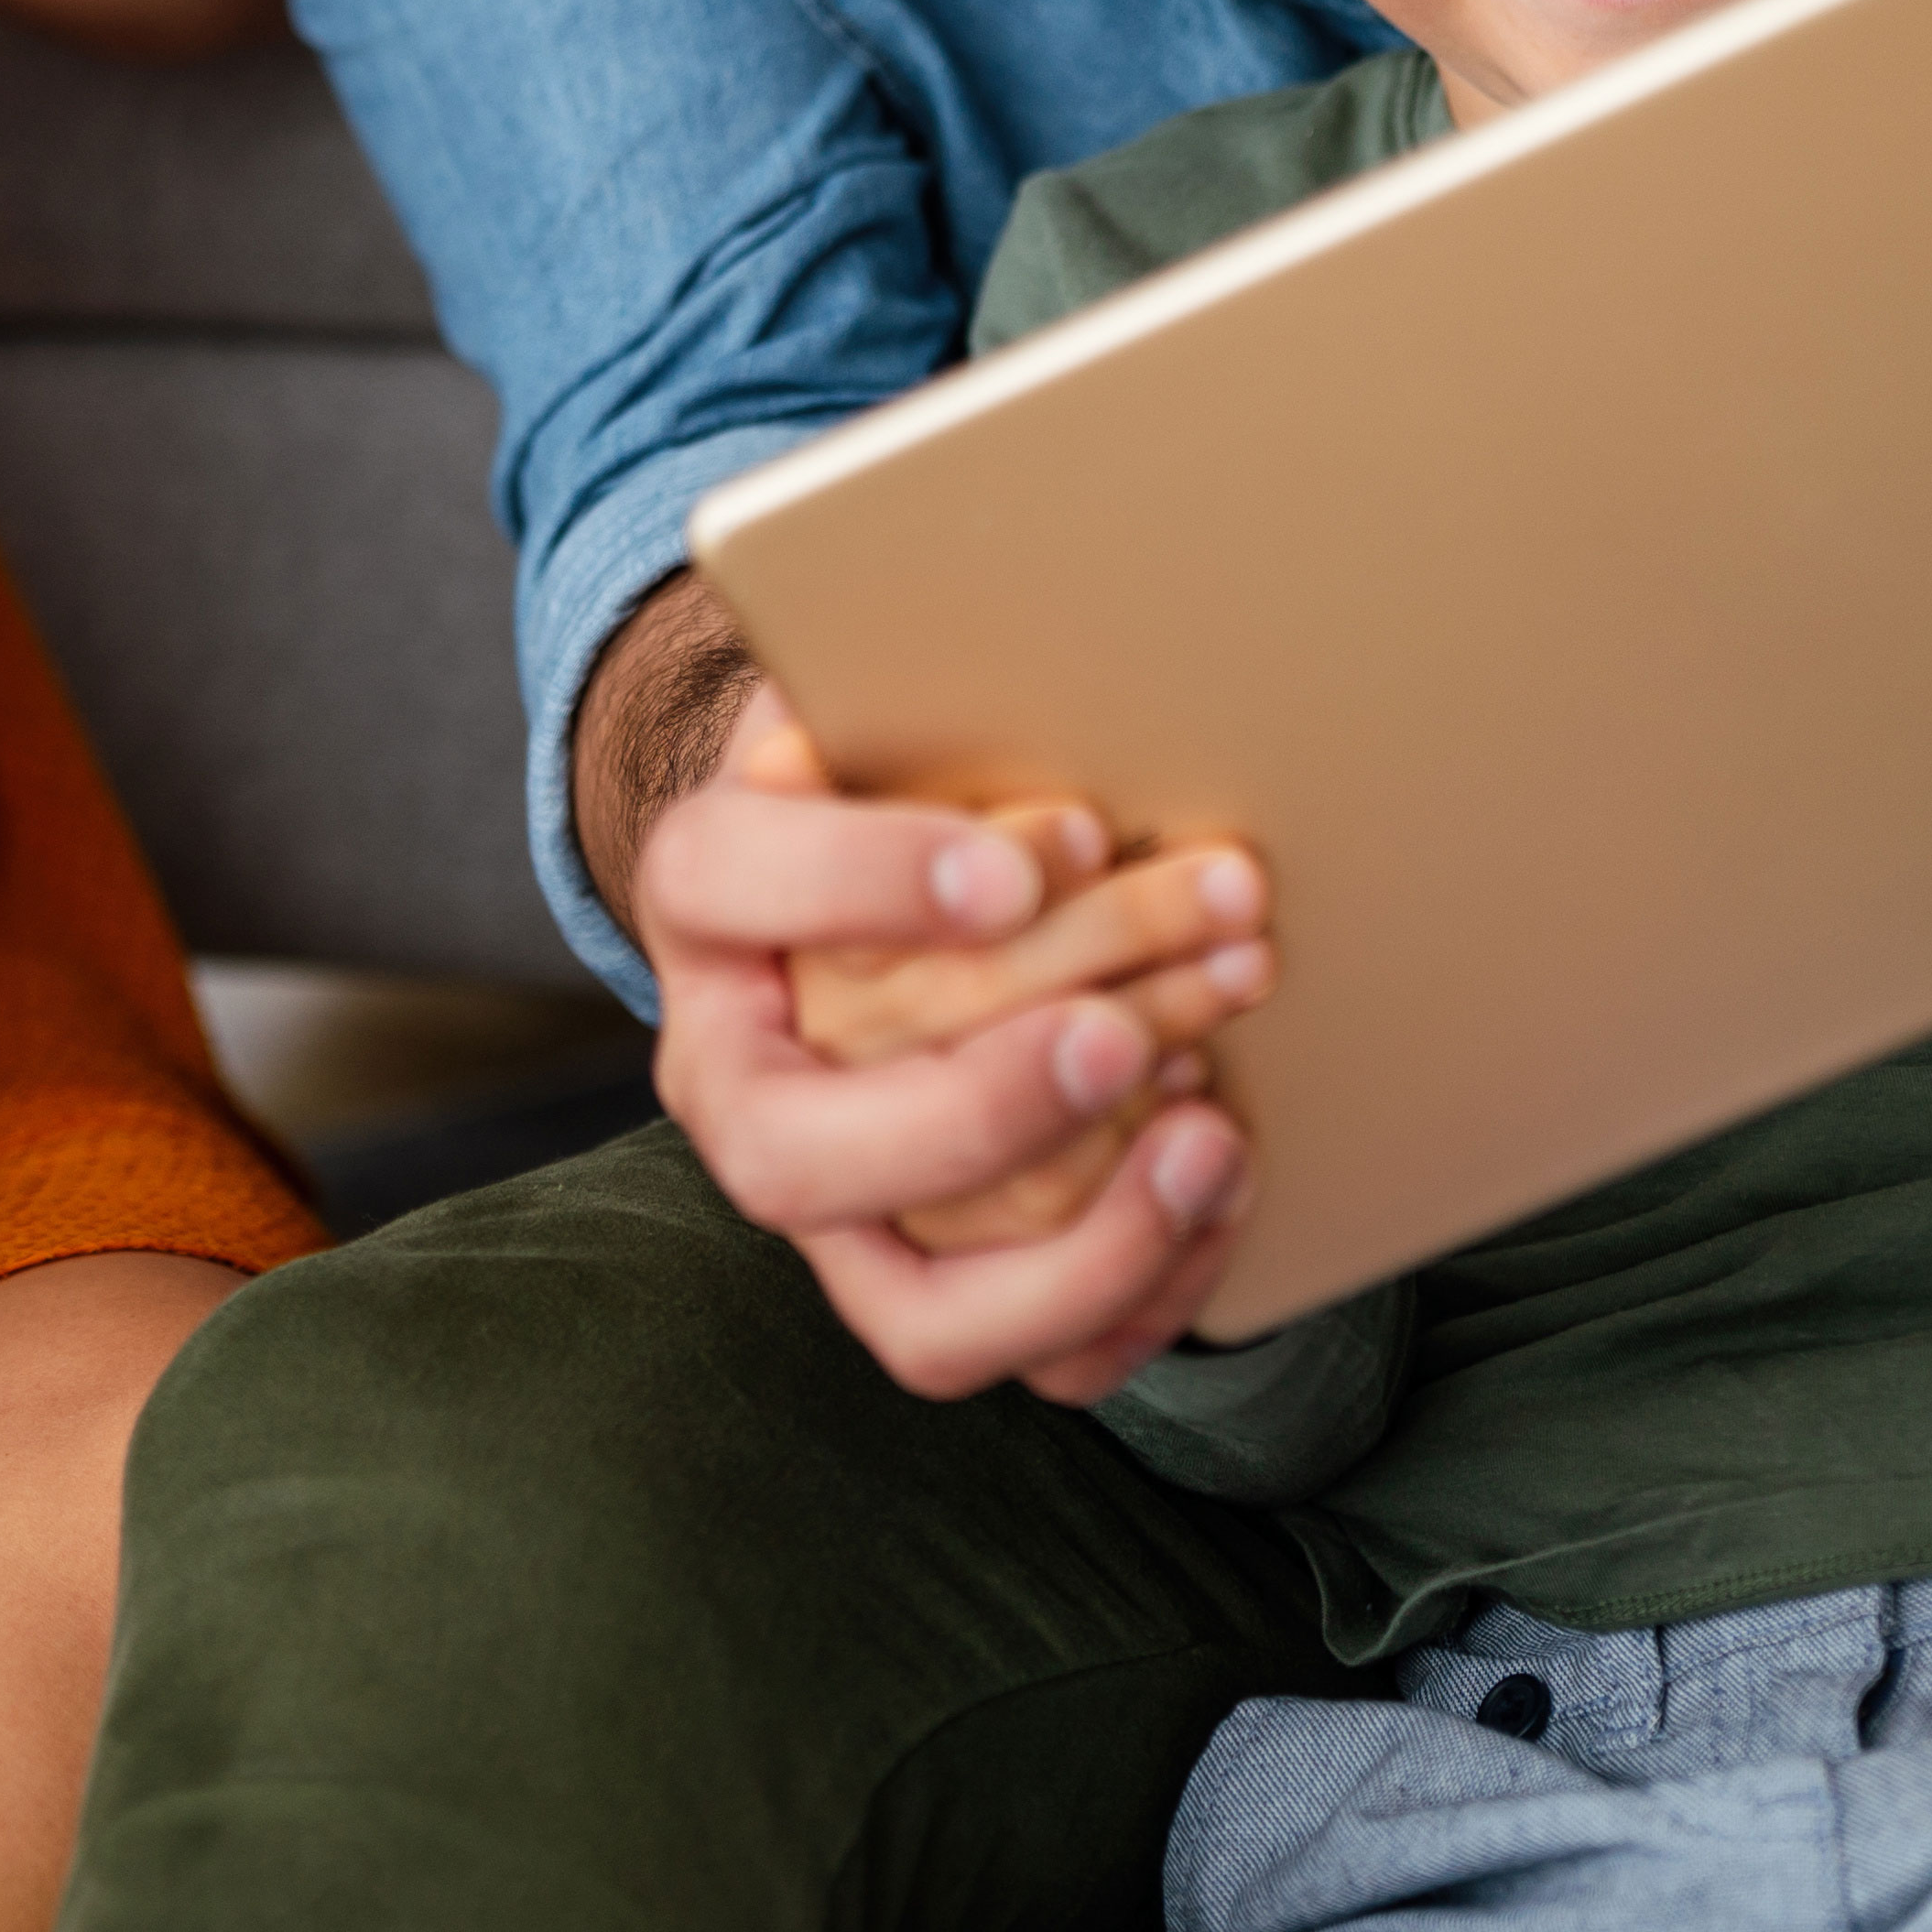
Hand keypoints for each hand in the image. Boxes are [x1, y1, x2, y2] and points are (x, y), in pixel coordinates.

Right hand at [633, 689, 1275, 1404]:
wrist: (890, 882)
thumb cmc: (905, 772)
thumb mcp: (880, 693)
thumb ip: (902, 669)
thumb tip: (976, 573)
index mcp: (705, 904)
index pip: (726, 880)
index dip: (865, 877)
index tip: (1029, 856)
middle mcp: (737, 1085)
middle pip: (796, 1157)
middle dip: (979, 1109)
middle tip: (1128, 1034)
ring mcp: (835, 1211)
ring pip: (915, 1313)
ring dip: (1082, 1241)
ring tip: (1214, 1130)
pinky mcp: (934, 1285)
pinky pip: (1029, 1358)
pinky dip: (1142, 1295)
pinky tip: (1226, 1179)